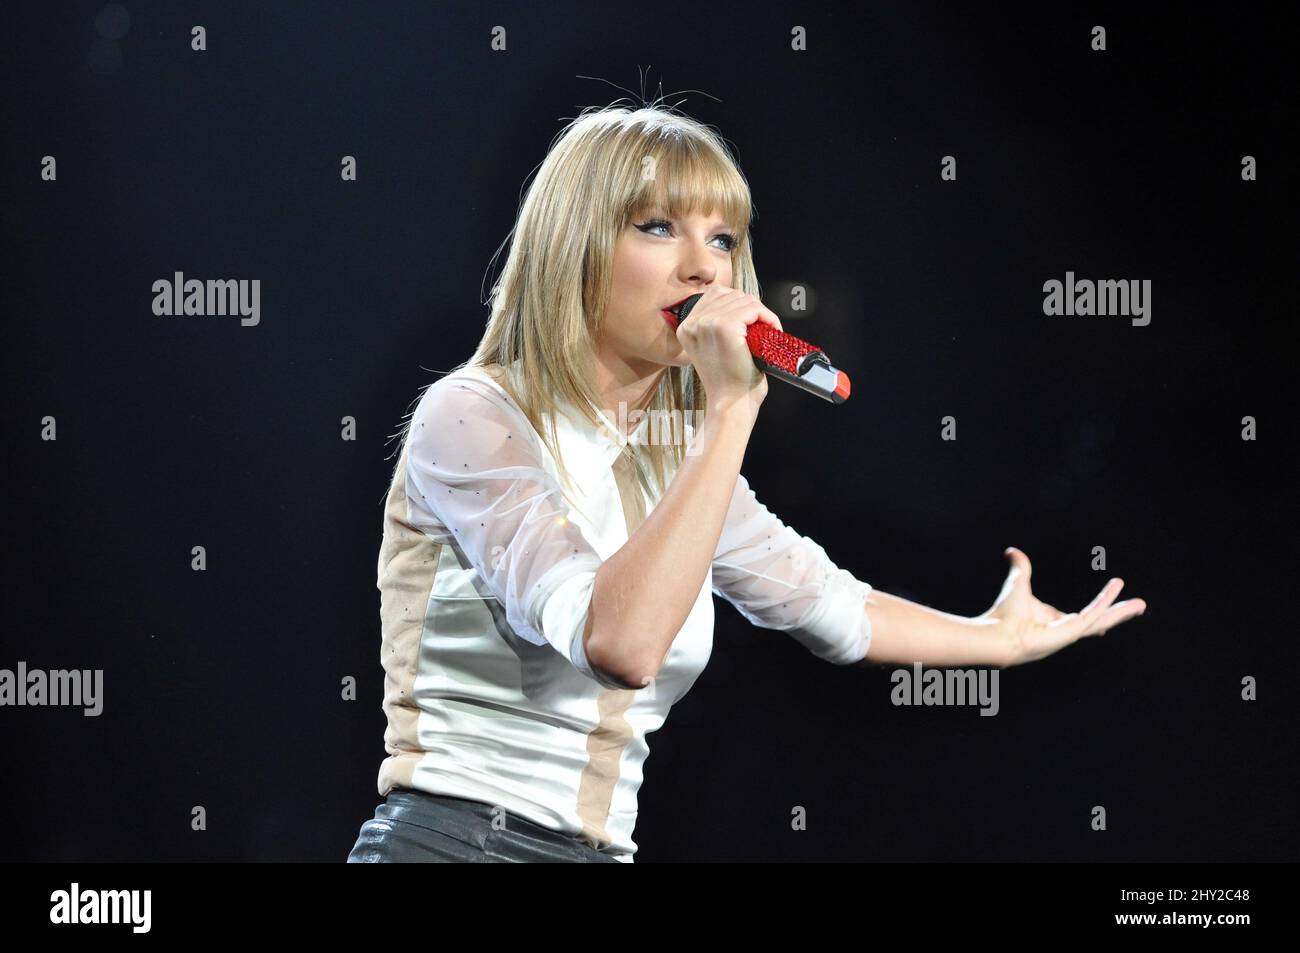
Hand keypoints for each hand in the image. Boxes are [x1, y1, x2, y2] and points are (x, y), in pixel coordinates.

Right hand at [675, 286, 781, 410]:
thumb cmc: (728, 380)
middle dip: (752, 309)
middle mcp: (692, 323)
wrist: (731, 404)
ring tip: (767, 332)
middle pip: (731, 294)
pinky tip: (771, 331)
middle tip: (763, 329)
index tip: (751, 322)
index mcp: (686, 326)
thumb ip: (717, 323)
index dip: (739, 305)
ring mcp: (707, 323)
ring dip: (762, 314)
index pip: (716, 294)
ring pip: (744, 300)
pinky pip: (754, 309)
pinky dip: (768, 318)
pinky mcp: (724, 327)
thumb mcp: (714, 347)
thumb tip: (738, 302)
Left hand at [977, 547, 1147, 666]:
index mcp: (1053, 621)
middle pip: (1098, 620)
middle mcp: (1064, 629)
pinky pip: (1092, 614)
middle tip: (1140, 605)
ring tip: (1141, 604)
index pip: (1081, 617)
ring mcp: (1069, 632)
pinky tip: (1116, 590)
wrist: (997, 633)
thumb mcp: (1018, 583)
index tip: (1106, 609)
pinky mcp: (1070, 632)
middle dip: (1119, 613)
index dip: (1097, 611)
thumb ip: (1020, 567)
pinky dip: (1104, 601)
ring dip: (1121, 612)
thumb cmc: (1003, 614)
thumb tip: (1012, 551)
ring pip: (1101, 620)